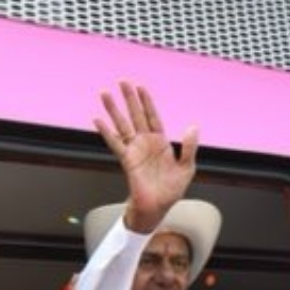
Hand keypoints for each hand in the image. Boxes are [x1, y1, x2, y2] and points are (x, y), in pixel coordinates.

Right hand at [91, 80, 198, 232]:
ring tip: (105, 94)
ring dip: (113, 109)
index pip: (152, 116)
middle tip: (122, 81)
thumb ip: (189, 147)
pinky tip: (97, 120)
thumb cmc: (171, 190)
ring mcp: (135, 150)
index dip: (147, 101)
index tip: (140, 87)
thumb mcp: (187, 167)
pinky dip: (106, 131)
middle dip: (129, 98)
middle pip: (136, 115)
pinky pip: (115, 143)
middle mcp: (145, 143)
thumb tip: (192, 126)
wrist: (158, 208)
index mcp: (160, 142)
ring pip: (122, 125)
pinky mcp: (127, 160)